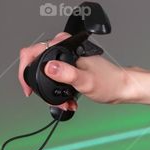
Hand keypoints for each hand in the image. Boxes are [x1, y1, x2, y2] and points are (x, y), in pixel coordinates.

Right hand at [18, 32, 134, 107]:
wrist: (123, 88)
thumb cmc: (110, 83)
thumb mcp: (86, 80)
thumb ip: (67, 74)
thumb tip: (49, 67)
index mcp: (67, 47)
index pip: (33, 51)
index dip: (26, 69)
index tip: (29, 88)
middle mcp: (66, 50)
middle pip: (38, 64)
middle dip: (41, 85)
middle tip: (51, 98)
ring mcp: (68, 60)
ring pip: (47, 74)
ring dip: (51, 91)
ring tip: (64, 102)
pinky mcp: (72, 69)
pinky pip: (57, 80)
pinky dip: (59, 92)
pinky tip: (69, 101)